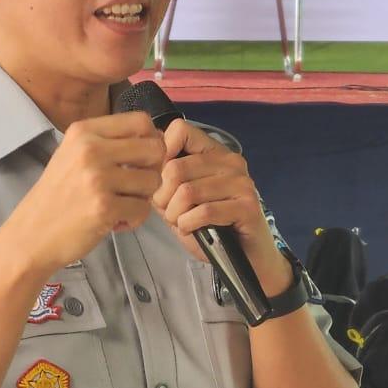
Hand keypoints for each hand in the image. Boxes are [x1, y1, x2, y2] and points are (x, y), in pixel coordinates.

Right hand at [3, 112, 164, 274]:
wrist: (29, 235)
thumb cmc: (58, 196)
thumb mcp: (75, 155)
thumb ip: (110, 142)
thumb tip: (158, 136)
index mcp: (84, 131)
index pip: (141, 121)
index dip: (152, 141)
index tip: (142, 160)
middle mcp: (90, 149)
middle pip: (154, 149)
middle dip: (152, 170)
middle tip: (135, 187)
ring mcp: (97, 178)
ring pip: (152, 180)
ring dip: (142, 198)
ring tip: (120, 205)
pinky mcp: (104, 207)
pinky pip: (143, 209)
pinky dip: (134, 219)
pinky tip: (114, 222)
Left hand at [151, 120, 287, 289]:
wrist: (244, 258)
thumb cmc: (210, 227)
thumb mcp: (180, 198)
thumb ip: (164, 179)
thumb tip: (140, 161)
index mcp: (215, 152)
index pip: (180, 129)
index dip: (161, 155)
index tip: (161, 181)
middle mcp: (231, 162)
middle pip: (176, 167)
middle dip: (162, 197)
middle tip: (168, 213)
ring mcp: (242, 183)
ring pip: (187, 192)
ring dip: (174, 214)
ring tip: (179, 223)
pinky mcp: (247, 206)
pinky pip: (204, 211)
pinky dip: (188, 224)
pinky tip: (190, 229)